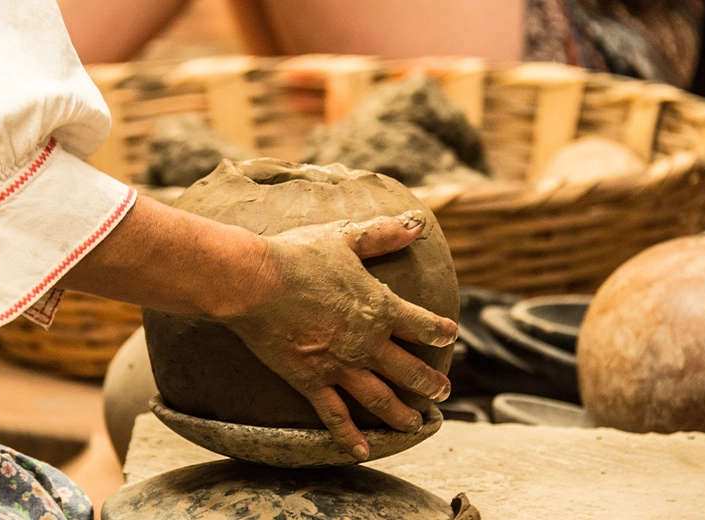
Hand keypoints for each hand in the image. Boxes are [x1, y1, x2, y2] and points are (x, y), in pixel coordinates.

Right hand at [221, 210, 456, 460]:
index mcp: (379, 307)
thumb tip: (416, 224)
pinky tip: (361, 450)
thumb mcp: (345, 239)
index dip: (440, 331)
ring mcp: (341, 366)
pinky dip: (349, 436)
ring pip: (380, 399)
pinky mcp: (312, 381)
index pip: (423, 324)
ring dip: (402, 414)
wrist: (254, 282)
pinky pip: (335, 415)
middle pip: (409, 370)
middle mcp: (367, 342)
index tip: (450, 337)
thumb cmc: (298, 256)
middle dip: (430, 383)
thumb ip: (382, 235)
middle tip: (442, 392)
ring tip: (416, 423)